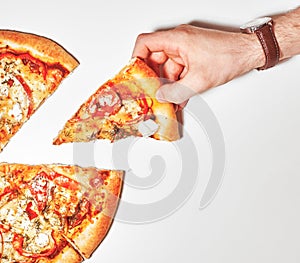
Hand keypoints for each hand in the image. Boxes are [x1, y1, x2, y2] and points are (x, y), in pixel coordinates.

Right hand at [132, 24, 263, 103]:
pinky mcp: (192, 56)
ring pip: (167, 67)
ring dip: (168, 84)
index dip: (136, 58)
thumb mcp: (198, 80)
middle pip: (154, 58)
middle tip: (151, 92)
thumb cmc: (229, 56)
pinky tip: (180, 97)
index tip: (135, 74)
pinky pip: (178, 70)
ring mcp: (185, 48)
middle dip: (154, 78)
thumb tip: (162, 97)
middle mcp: (179, 41)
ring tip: (168, 100)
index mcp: (177, 40)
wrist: (248, 52)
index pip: (145, 43)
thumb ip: (176, 92)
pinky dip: (178, 83)